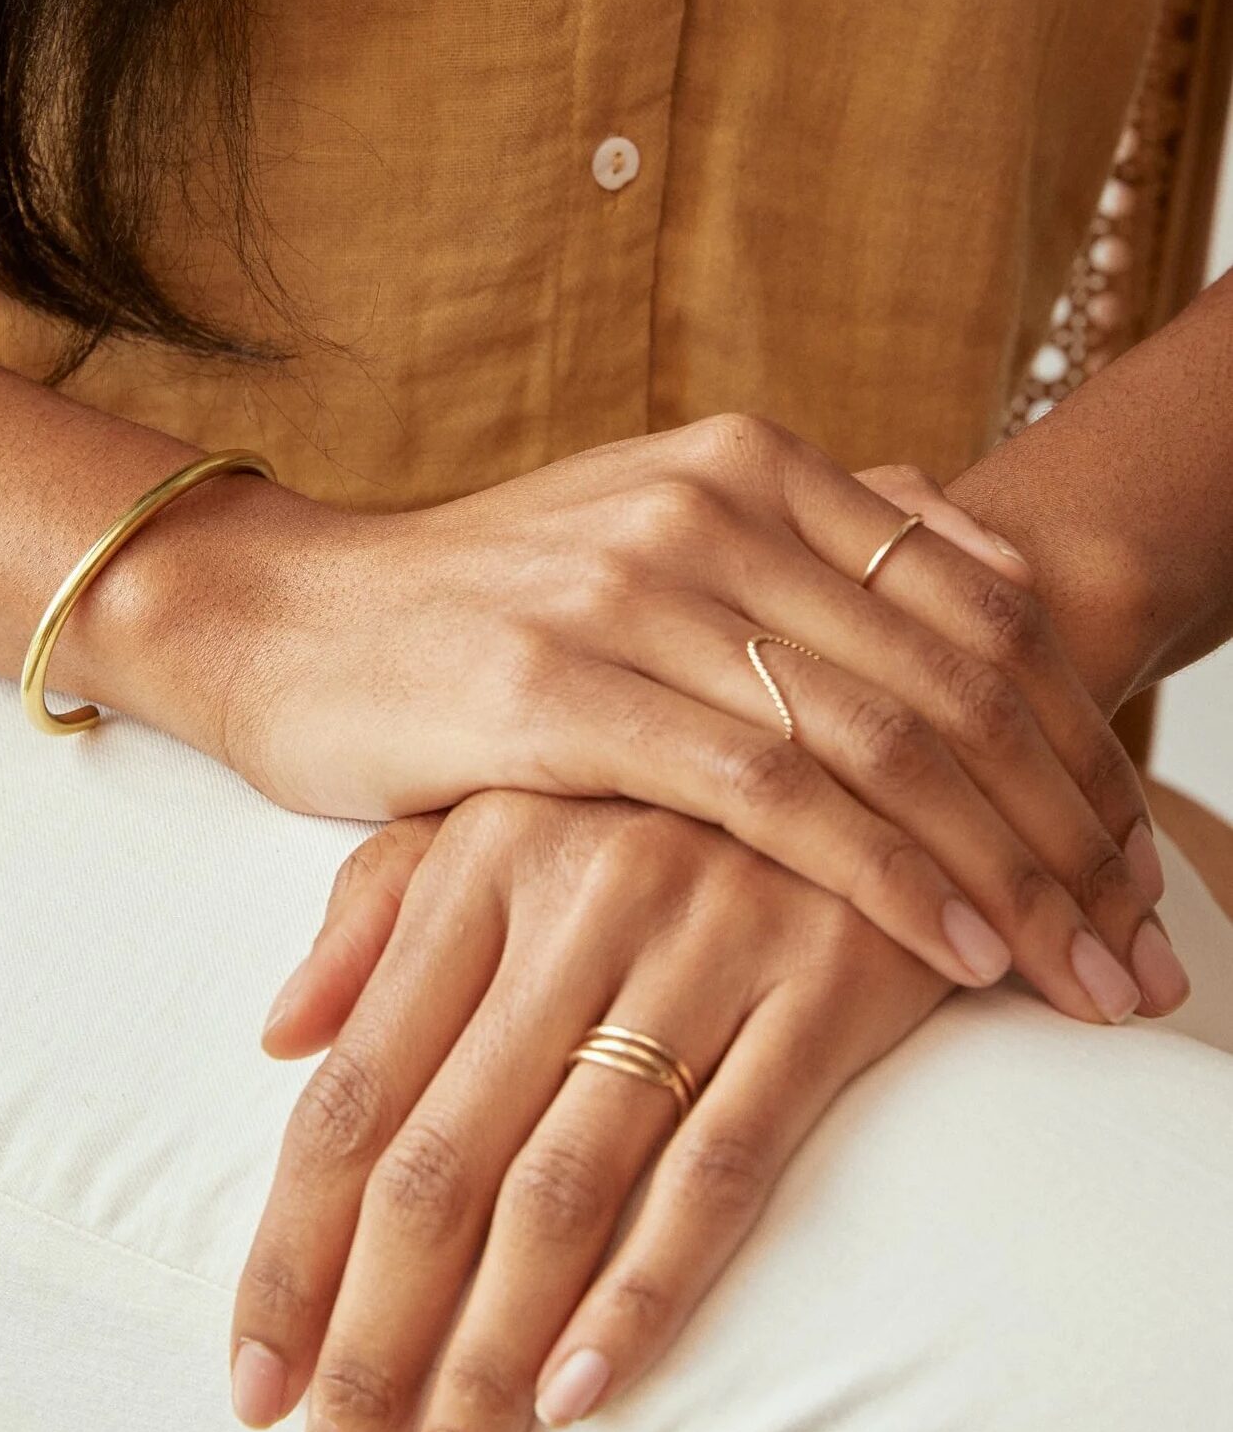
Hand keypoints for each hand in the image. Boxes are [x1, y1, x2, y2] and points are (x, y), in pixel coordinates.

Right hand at [131, 415, 1177, 1019]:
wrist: (288, 619)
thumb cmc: (480, 606)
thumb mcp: (650, 536)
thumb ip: (806, 534)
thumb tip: (964, 535)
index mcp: (746, 463)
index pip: (975, 603)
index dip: (1078, 736)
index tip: (1132, 851)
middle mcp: (708, 506)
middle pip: (955, 677)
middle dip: (1072, 823)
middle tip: (1142, 942)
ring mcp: (635, 589)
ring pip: (885, 738)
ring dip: (1012, 866)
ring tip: (1087, 968)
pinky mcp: (562, 689)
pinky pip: (775, 793)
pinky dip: (890, 875)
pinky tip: (963, 944)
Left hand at [231, 792, 952, 1431]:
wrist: (880, 732)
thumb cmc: (660, 793)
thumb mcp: (505, 807)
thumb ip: (381, 907)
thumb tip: (278, 1034)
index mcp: (483, 857)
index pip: (354, 1091)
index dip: (292, 1250)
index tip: (255, 1384)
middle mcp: (579, 897)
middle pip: (440, 1160)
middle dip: (374, 1339)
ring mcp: (707, 939)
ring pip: (566, 1183)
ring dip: (491, 1352)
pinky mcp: (827, 982)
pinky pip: (723, 1161)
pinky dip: (648, 1286)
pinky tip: (582, 1389)